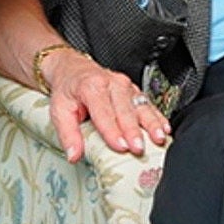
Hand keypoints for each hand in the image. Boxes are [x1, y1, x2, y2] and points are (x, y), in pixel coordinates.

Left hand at [41, 46, 171, 163]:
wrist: (74, 69)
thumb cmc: (68, 91)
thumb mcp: (59, 111)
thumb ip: (67, 134)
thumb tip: (74, 155)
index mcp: (91, 87)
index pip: (103, 112)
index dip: (112, 131)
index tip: (120, 146)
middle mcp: (112, 83)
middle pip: (125, 110)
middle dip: (134, 131)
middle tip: (139, 148)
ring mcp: (126, 86)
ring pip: (141, 106)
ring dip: (152, 124)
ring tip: (158, 138)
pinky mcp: (135, 90)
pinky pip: (148, 104)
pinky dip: (158, 117)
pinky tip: (164, 128)